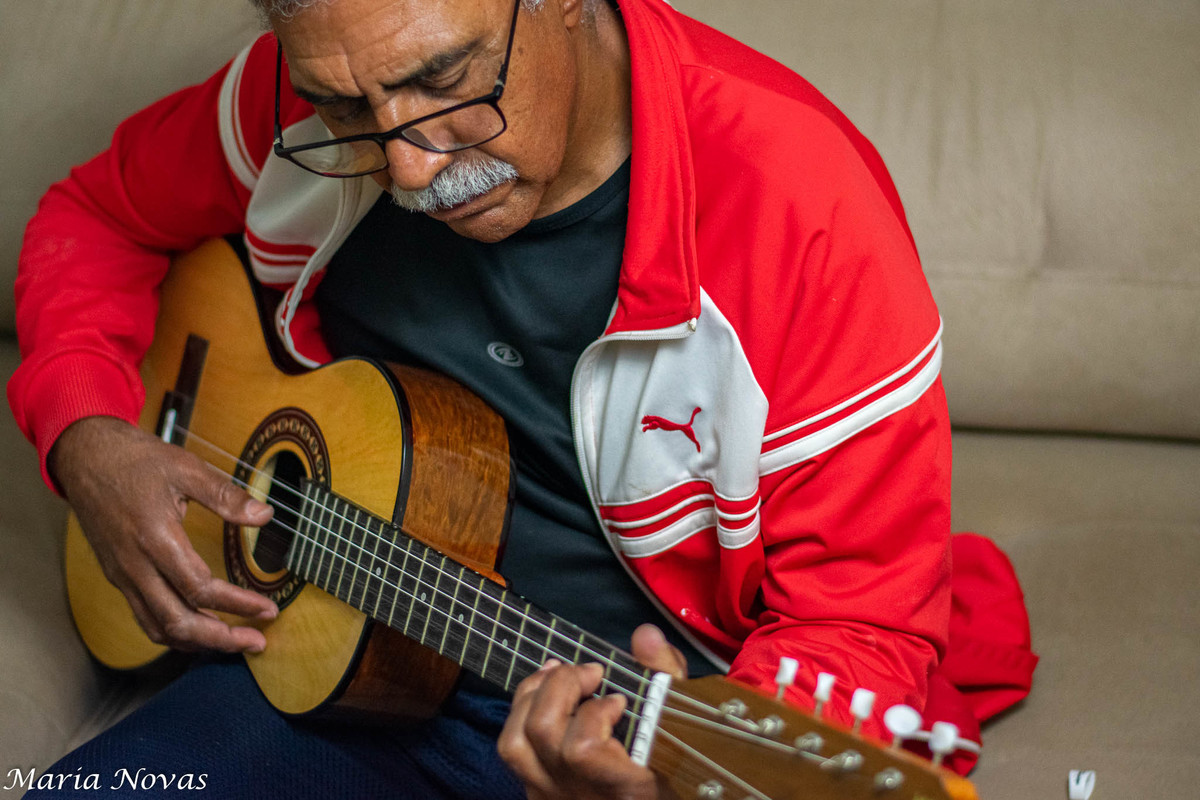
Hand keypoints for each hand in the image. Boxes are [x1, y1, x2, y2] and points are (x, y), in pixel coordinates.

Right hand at [51, 416, 277, 652]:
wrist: (85, 456)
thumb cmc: (135, 460)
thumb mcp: (185, 468)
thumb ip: (225, 495)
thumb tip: (265, 515)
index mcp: (155, 539)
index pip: (200, 589)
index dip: (238, 604)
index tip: (268, 609)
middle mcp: (136, 566)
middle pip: (178, 622)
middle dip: (220, 639)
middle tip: (256, 643)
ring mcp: (124, 575)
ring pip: (158, 627)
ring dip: (197, 641)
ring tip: (233, 640)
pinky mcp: (119, 575)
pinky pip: (145, 616)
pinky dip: (174, 630)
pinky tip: (199, 627)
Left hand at [498, 624, 687, 799]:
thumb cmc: (678, 776)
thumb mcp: (685, 731)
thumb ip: (667, 679)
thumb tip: (645, 636)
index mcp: (623, 788)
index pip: (581, 749)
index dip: (594, 713)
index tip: (620, 701)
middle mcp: (578, 795)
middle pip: (541, 732)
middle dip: (562, 685)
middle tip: (593, 673)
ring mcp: (552, 797)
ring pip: (514, 742)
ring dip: (533, 695)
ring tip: (560, 674)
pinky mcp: (537, 794)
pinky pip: (514, 751)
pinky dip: (523, 712)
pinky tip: (546, 695)